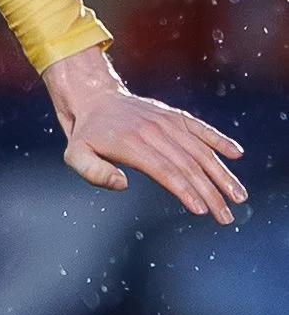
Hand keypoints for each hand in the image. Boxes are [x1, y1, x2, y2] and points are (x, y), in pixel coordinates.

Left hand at [42, 46, 246, 224]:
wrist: (93, 97)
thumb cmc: (85, 135)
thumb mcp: (74, 155)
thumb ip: (94, 172)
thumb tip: (123, 184)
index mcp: (131, 144)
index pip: (165, 170)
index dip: (185, 190)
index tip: (202, 210)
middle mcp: (153, 131)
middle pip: (188, 165)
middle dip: (211, 193)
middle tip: (226, 217)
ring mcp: (166, 122)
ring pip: (200, 150)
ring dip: (222, 174)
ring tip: (239, 197)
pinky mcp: (174, 116)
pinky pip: (200, 128)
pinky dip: (219, 140)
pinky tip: (236, 154)